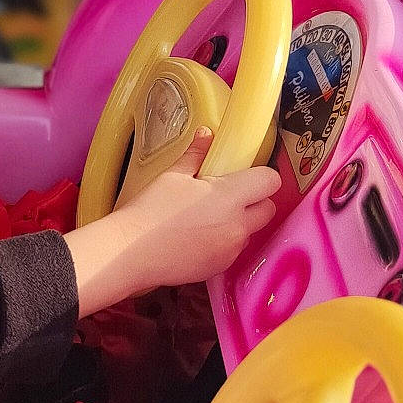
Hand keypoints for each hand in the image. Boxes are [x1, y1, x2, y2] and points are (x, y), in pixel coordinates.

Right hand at [119, 127, 281, 285]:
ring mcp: (230, 249)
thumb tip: (206, 135)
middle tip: (228, 197)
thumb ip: (196, 155)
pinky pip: (233, 251)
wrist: (132, 252)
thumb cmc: (150, 211)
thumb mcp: (173, 176)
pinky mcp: (220, 268)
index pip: (270, 182)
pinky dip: (223, 243)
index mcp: (229, 196)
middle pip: (269, 209)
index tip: (245, 177)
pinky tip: (198, 238)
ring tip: (208, 219)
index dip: (261, 177)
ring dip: (239, 224)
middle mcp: (237, 225)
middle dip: (255, 202)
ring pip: (250, 232)